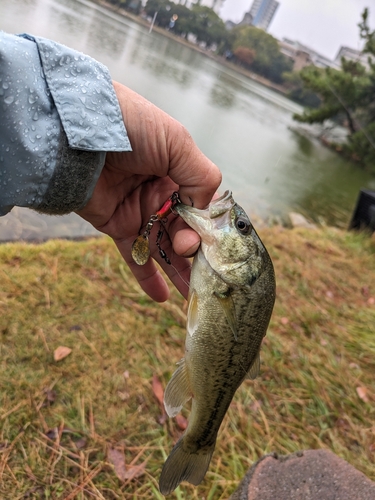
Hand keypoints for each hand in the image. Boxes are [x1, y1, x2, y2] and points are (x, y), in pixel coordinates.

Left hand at [77, 81, 220, 301]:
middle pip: (184, 230)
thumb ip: (201, 176)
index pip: (202, 205)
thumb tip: (206, 211)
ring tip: (193, 295)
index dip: (208, 225)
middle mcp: (160, 193)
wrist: (76, 133)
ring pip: (163, 247)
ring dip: (178, 271)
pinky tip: (163, 297)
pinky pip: (134, 256)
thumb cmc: (130, 127)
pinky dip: (148, 277)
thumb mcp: (177, 143)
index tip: (213, 242)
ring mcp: (138, 210)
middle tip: (192, 256)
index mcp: (178, 171)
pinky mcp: (116, 225)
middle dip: (193, 249)